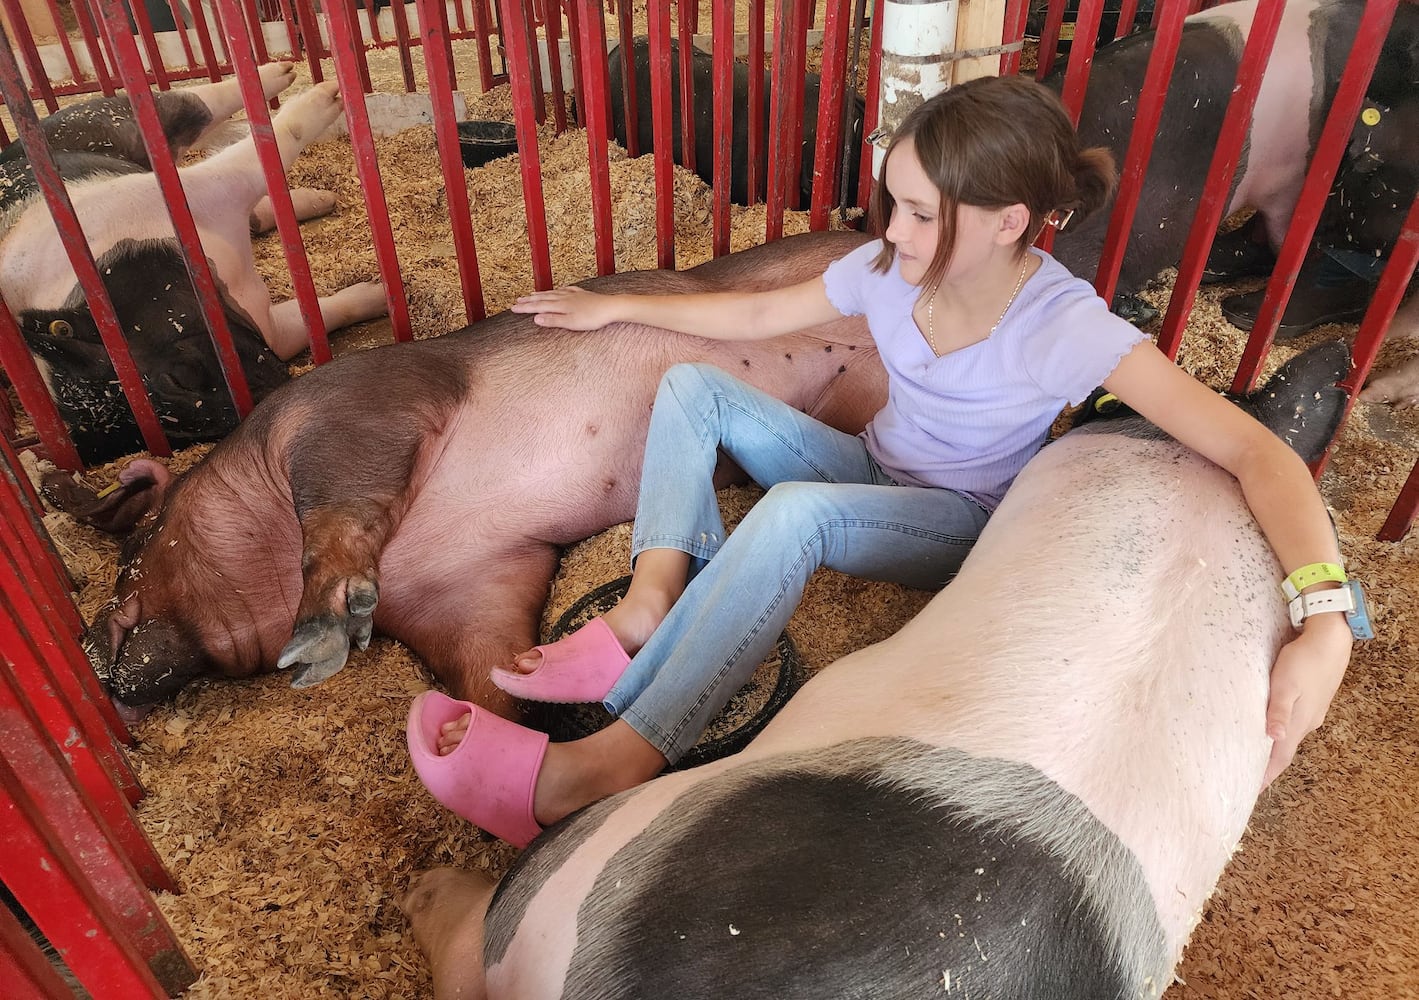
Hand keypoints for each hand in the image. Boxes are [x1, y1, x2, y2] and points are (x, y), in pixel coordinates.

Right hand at [509, 286, 619, 330]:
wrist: (610, 307)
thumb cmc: (592, 318)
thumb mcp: (570, 323)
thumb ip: (553, 320)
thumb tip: (535, 318)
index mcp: (560, 305)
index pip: (538, 306)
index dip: (525, 307)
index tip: (513, 308)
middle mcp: (564, 297)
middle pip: (543, 298)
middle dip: (529, 300)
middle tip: (517, 300)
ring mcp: (573, 295)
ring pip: (553, 293)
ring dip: (541, 294)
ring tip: (532, 294)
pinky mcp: (582, 294)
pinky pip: (566, 290)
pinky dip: (558, 290)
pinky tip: (559, 289)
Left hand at [1262, 613, 1351, 786]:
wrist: (1330, 640)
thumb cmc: (1303, 661)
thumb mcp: (1286, 685)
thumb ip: (1279, 711)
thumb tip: (1275, 739)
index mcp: (1299, 723)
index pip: (1280, 758)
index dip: (1266, 776)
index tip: (1251, 791)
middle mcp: (1306, 723)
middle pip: (1284, 753)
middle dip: (1267, 768)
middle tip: (1247, 779)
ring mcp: (1311, 712)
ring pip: (1289, 738)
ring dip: (1273, 751)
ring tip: (1255, 759)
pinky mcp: (1311, 701)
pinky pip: (1292, 725)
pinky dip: (1280, 734)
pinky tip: (1272, 730)